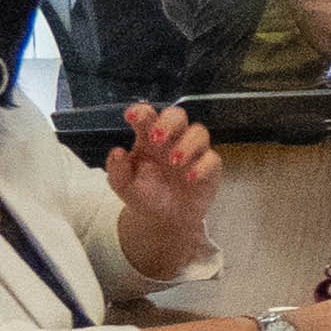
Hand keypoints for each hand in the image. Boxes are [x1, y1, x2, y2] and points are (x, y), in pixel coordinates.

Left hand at [108, 101, 220, 260]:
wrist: (163, 219)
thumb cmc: (143, 194)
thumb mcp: (123, 184)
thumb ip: (117, 169)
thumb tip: (118, 152)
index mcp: (148, 136)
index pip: (147, 115)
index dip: (140, 111)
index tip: (131, 116)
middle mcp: (172, 139)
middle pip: (177, 115)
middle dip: (168, 122)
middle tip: (156, 138)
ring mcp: (193, 152)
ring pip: (199, 132)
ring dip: (187, 144)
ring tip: (174, 161)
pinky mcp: (209, 168)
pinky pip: (212, 159)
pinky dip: (202, 166)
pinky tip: (189, 178)